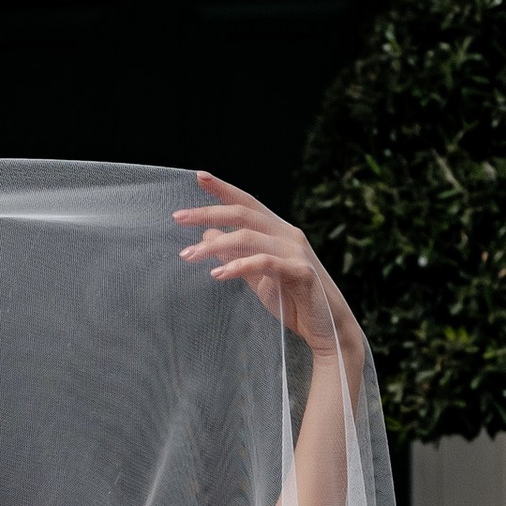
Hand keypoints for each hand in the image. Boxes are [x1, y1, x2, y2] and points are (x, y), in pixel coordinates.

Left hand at [173, 173, 362, 359]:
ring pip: (249, 236)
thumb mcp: (256, 277)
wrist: (328, 328)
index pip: (247, 203)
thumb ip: (234, 256)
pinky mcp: (301, 272)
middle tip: (178, 218)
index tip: (198, 176)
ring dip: (214, 245)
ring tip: (188, 256)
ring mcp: (296, 252)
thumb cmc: (293, 301)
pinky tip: (217, 275)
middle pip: (244, 213)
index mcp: (278, 231)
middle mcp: (288, 235)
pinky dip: (238, 267)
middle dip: (208, 212)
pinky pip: (264, 262)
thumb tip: (207, 235)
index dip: (224, 189)